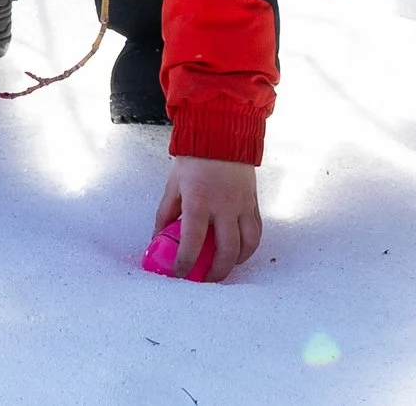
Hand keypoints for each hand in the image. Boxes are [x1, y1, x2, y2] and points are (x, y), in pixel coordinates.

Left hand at [155, 156, 261, 282]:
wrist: (221, 134)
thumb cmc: (194, 159)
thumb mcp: (173, 185)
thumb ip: (166, 213)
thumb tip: (158, 238)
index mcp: (198, 202)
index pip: (192, 243)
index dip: (185, 264)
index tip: (180, 274)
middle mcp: (223, 207)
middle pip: (226, 251)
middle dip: (216, 272)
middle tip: (206, 280)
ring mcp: (241, 205)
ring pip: (247, 244)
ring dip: (237, 262)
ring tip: (225, 268)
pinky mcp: (253, 202)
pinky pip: (256, 231)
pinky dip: (249, 246)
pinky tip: (240, 251)